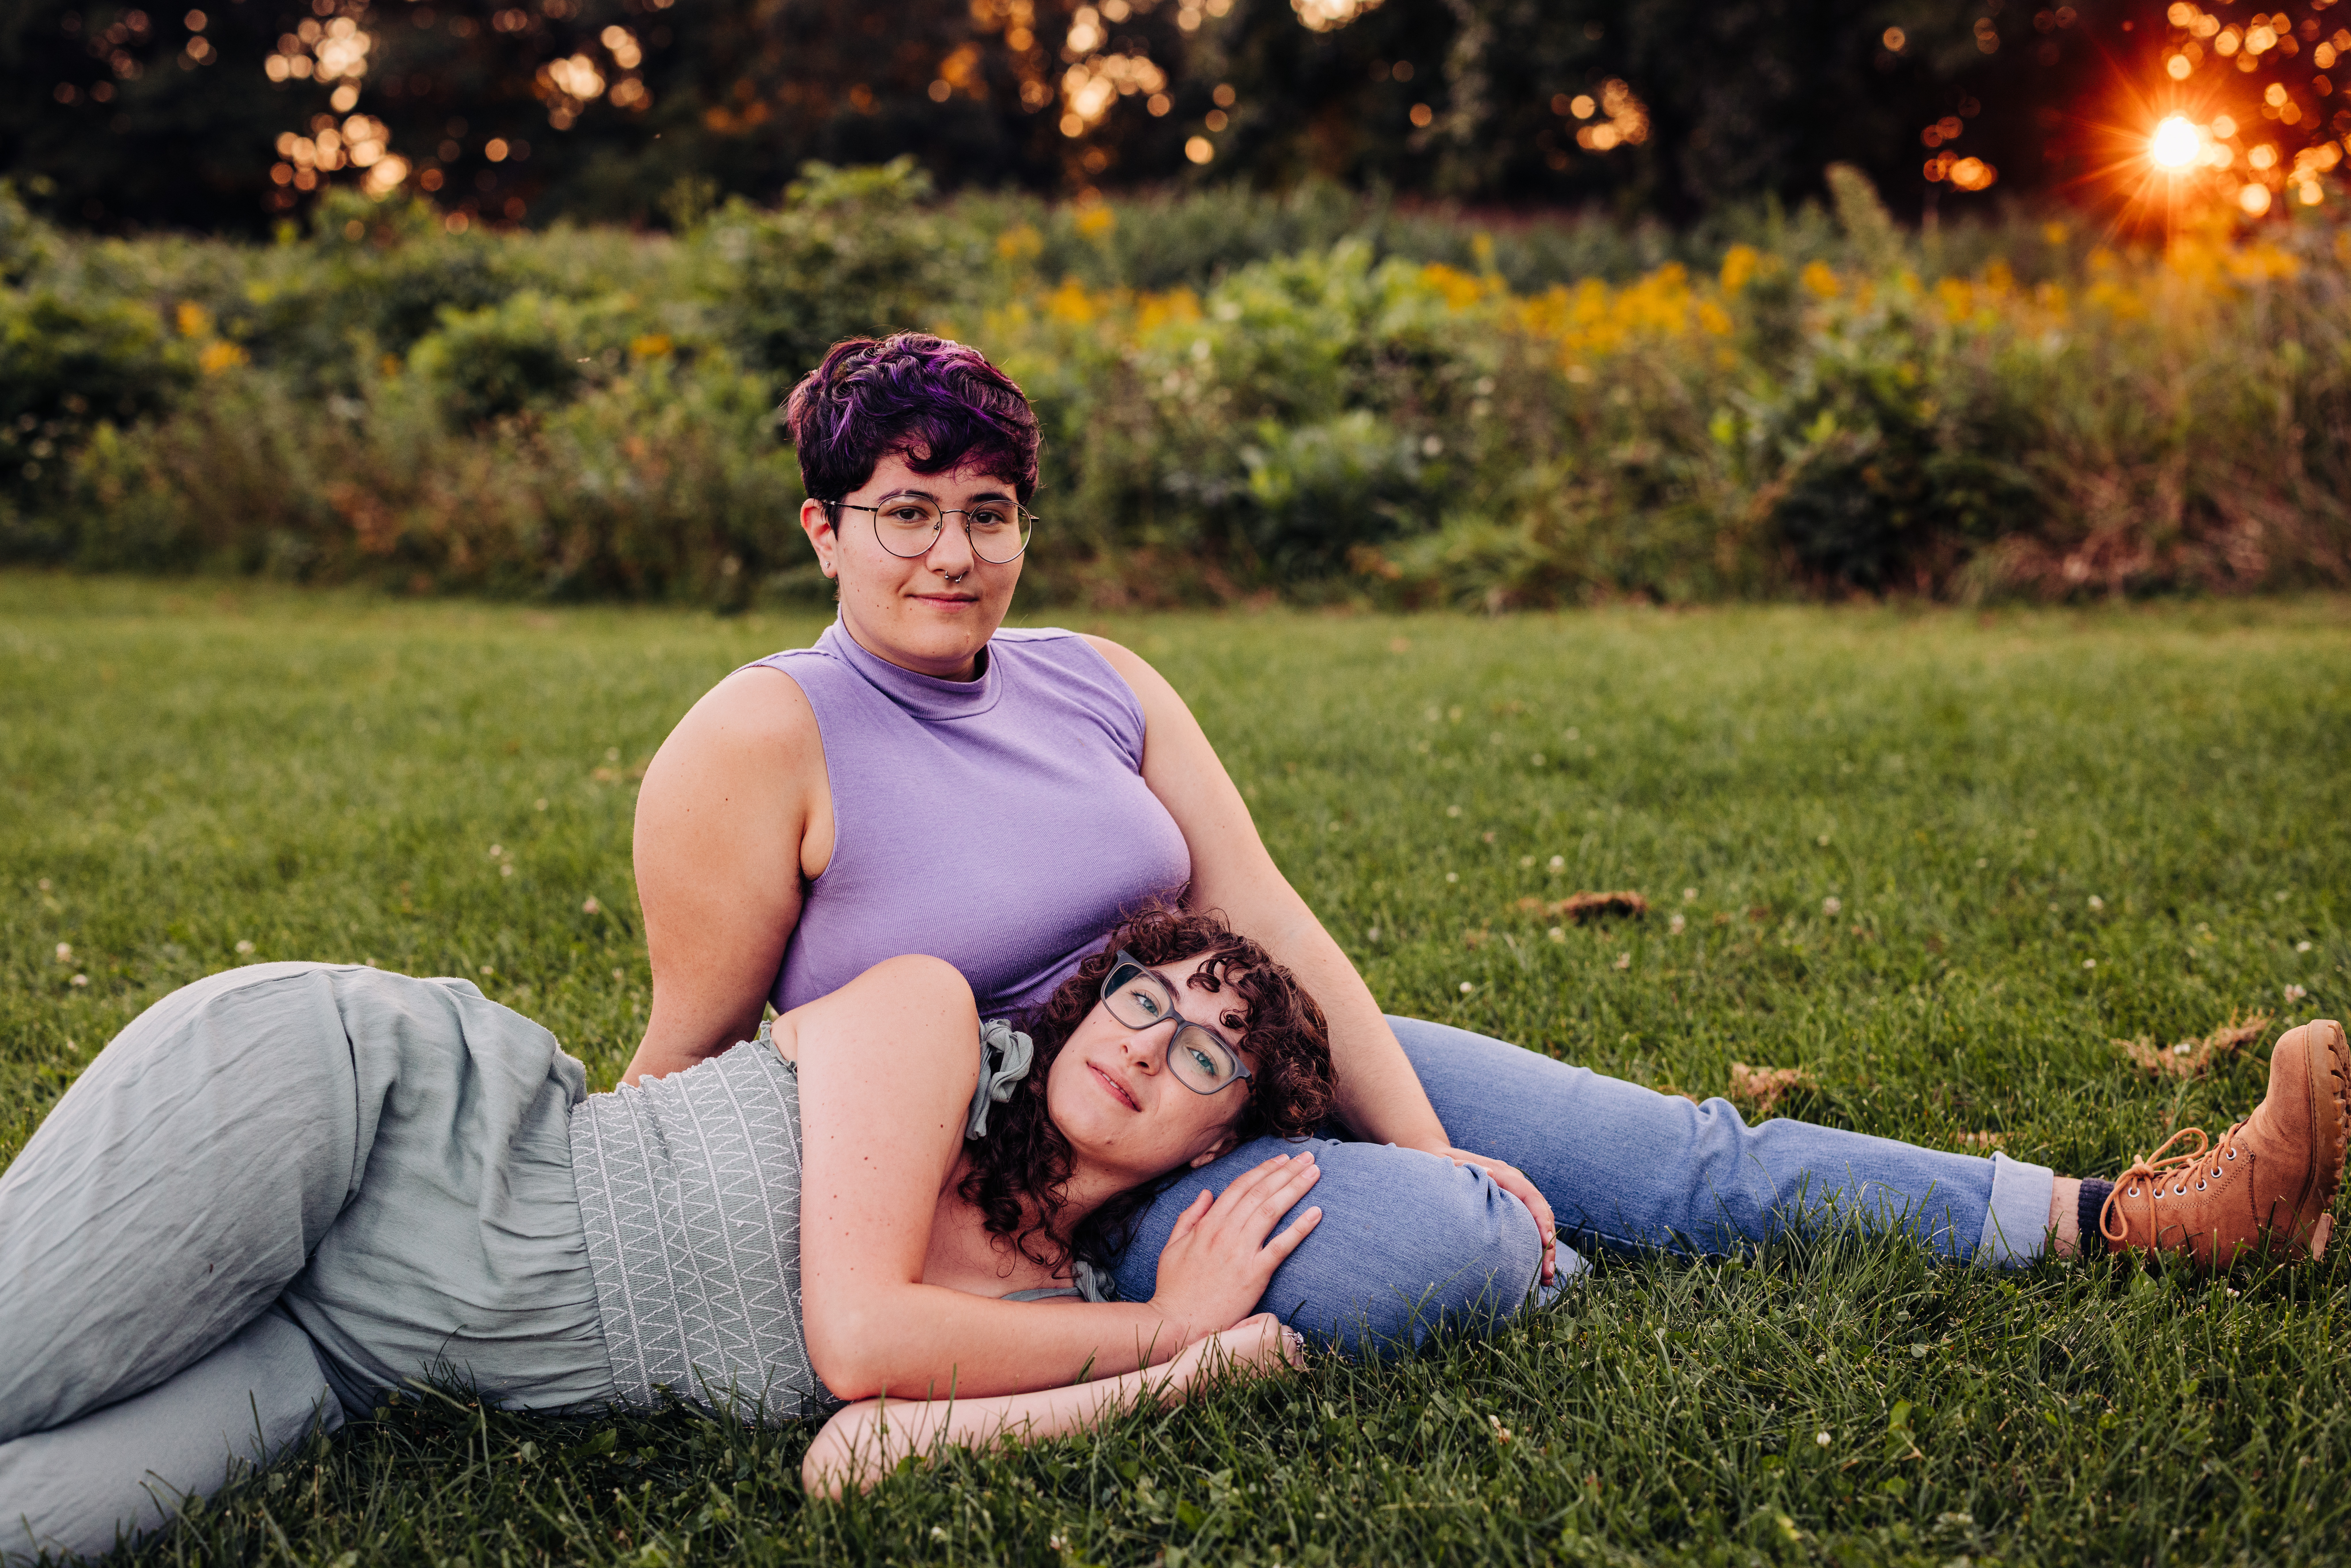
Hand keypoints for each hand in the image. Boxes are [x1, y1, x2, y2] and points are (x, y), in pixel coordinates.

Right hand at [1148, 1152, 1322, 1345]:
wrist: (1179, 1323)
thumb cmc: (1174, 1288)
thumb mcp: (1172, 1247)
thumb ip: (1189, 1217)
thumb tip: (1207, 1193)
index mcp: (1207, 1225)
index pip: (1240, 1187)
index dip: (1263, 1170)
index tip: (1281, 1159)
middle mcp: (1225, 1233)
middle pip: (1261, 1193)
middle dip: (1286, 1171)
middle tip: (1307, 1157)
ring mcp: (1241, 1253)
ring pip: (1272, 1211)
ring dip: (1295, 1188)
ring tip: (1314, 1172)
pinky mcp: (1255, 1275)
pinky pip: (1282, 1246)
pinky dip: (1300, 1227)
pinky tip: (1317, 1212)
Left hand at [1157, 1313, 1306, 1403]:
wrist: (1194, 1380)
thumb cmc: (1219, 1380)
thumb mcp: (1255, 1375)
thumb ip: (1275, 1366)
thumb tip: (1294, 1357)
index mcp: (1288, 1384)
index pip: (1295, 1356)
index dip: (1269, 1353)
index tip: (1250, 1363)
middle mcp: (1292, 1371)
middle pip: (1291, 1340)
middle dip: (1268, 1341)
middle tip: (1242, 1356)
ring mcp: (1284, 1352)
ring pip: (1280, 1328)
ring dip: (1258, 1333)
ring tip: (1237, 1349)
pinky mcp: (1271, 1337)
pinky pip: (1268, 1318)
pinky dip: (1248, 1324)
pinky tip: (1232, 1339)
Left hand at [1440, 1147, 1557, 1283]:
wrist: (1439, 1160)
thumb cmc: (1444, 1165)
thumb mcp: (1450, 1165)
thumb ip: (1464, 1168)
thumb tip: (1490, 1174)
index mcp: (1504, 1174)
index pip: (1531, 1196)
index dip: (1541, 1219)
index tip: (1546, 1242)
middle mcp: (1515, 1184)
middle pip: (1540, 1213)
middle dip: (1548, 1244)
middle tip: (1547, 1273)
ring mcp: (1513, 1195)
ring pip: (1537, 1222)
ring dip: (1544, 1249)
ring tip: (1545, 1278)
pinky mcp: (1508, 1207)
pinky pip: (1527, 1225)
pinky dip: (1533, 1246)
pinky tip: (1532, 1268)